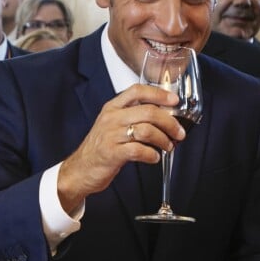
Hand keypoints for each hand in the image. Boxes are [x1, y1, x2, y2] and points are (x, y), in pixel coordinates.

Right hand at [57, 84, 184, 212]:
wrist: (80, 169)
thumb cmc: (101, 148)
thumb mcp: (112, 125)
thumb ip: (133, 118)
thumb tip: (165, 118)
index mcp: (112, 108)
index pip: (137, 91)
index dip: (158, 94)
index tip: (174, 100)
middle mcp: (111, 118)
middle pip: (148, 112)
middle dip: (170, 123)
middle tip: (179, 132)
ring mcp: (111, 135)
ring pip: (147, 131)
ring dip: (163, 140)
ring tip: (168, 147)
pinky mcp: (112, 153)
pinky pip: (139, 150)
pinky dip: (152, 155)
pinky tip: (154, 158)